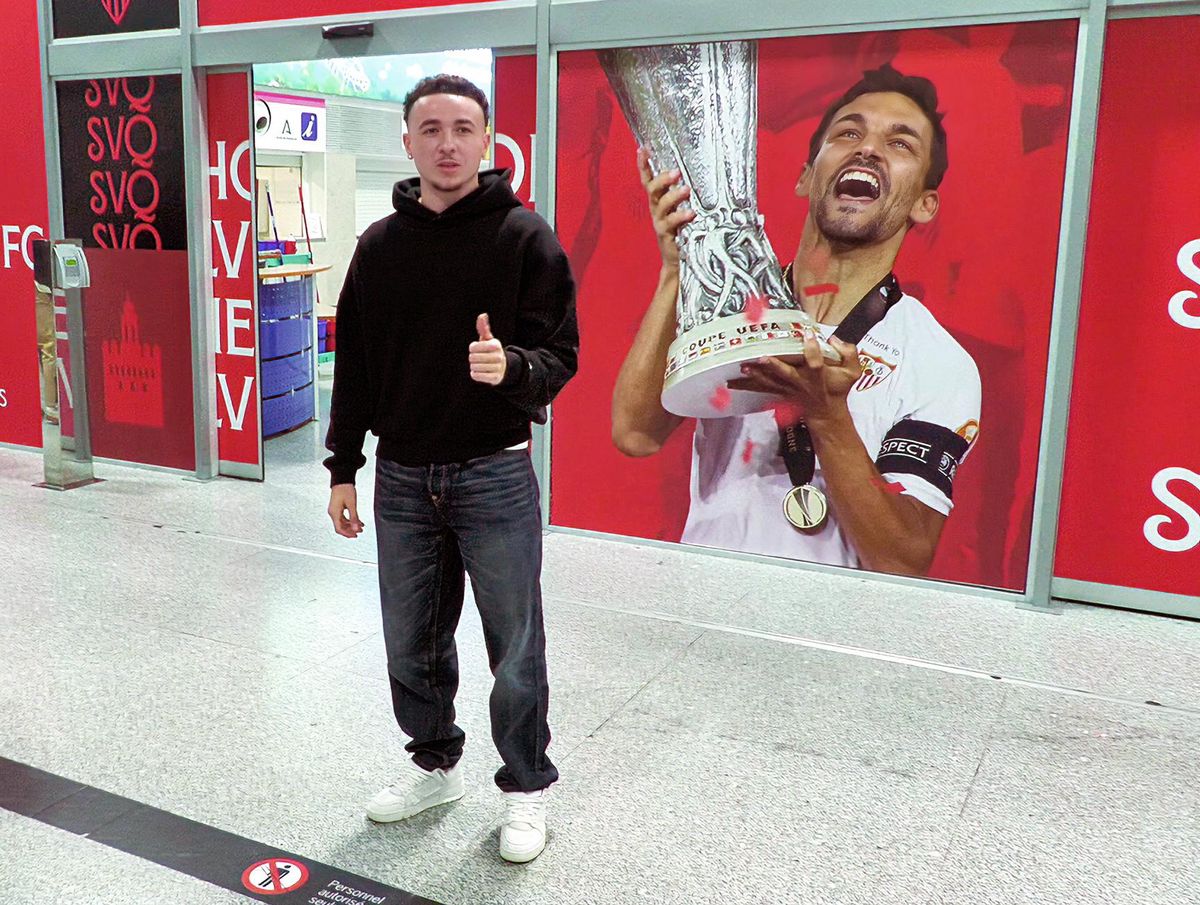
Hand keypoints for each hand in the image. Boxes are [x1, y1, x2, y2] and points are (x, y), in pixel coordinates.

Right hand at [328, 484, 363, 537]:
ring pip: (342, 522)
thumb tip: (356, 529)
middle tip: (360, 532)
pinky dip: (350, 520)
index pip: (339, 528)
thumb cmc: (345, 489)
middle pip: (340, 526)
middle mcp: (332, 512)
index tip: (355, 535)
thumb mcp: (352, 504)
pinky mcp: (337, 507)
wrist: (342, 479)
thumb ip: (354, 517)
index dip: (347, 534)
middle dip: (350, 530)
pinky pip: (343, 517)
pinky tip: (358, 521)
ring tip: (361, 527)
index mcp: (334, 513)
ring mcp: (334, 510)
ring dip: (351, 525)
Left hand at [469, 313, 506, 384]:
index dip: (473, 348)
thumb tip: (482, 315)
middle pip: (472, 358)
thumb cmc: (491, 351)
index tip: (478, 349)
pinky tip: (481, 372)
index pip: (472, 347)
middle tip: (480, 358)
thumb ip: (483, 328)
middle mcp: (498, 356)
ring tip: (481, 365)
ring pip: (473, 367)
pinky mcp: (494, 378)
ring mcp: (497, 368)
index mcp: (495, 344)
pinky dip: (476, 374)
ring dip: (474, 366)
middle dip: (473, 358)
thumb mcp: (488, 339)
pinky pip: (476, 376)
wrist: (503, 368)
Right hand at [638, 146, 695, 267]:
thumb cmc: (682, 231)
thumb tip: (698, 176)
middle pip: (653, 190)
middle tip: (677, 172)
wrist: (678, 260)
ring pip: (662, 205)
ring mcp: (659, 222)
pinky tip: (691, 213)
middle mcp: (656, 209)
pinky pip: (670, 223)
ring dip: (673, 196)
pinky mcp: (666, 234)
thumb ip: (684, 195)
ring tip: (686, 190)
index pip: (648, 179)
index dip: (643, 164)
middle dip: (663, 179)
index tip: (643, 148)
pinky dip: (680, 216)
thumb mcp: (681, 210)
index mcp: (658, 201)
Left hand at [726, 336, 862, 423]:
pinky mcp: (778, 393)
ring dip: (755, 375)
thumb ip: (849, 354)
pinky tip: (730, 382)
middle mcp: (800, 383)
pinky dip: (745, 385)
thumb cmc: (838, 389)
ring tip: (742, 367)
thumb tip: (836, 339)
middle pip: (786, 374)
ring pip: (769, 382)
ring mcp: (787, 389)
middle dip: (774, 366)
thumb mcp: (852, 373)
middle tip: (762, 357)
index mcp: (818, 377)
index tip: (808, 336)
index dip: (812, 350)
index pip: (816, 363)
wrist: (826, 413)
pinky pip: (760, 388)